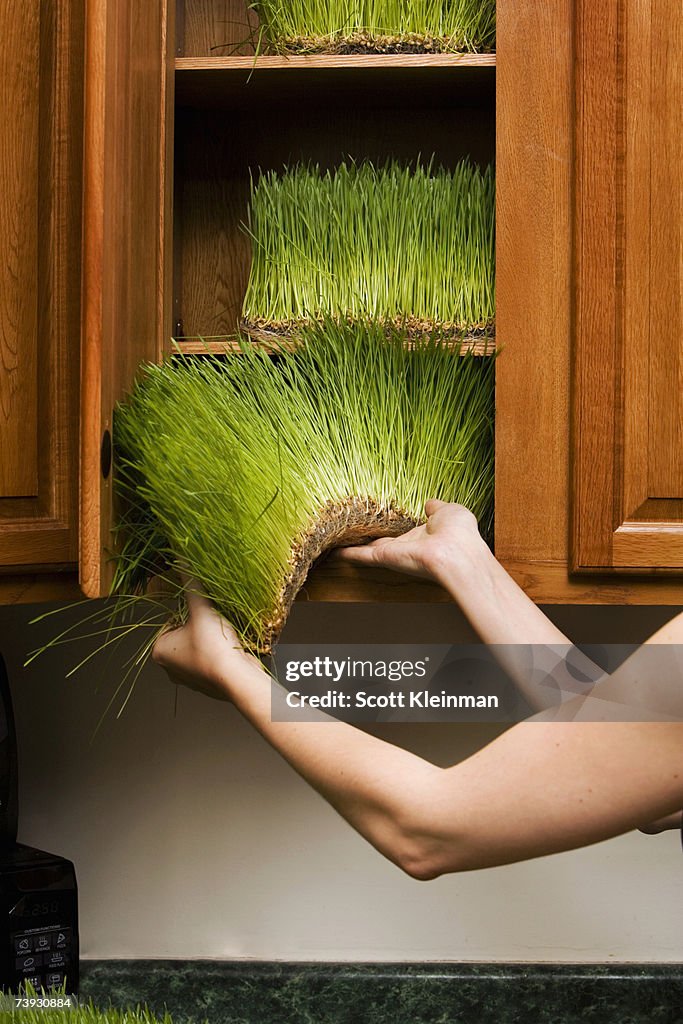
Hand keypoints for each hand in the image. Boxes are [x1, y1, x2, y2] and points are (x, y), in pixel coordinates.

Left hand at [152, 577, 258, 700]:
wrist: (237, 677)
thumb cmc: (214, 646)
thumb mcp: (201, 608)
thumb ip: (191, 583)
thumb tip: (181, 558)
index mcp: (159, 651)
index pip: (172, 620)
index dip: (190, 612)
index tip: (202, 611)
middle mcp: (170, 668)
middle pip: (186, 633)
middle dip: (200, 625)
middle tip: (213, 621)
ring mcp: (189, 678)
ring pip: (199, 646)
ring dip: (211, 638)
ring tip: (222, 634)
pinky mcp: (207, 683)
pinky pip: (211, 660)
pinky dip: (220, 652)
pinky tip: (229, 647)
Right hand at [334, 499, 482, 582]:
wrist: (456, 553)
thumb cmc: (459, 533)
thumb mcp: (450, 511)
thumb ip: (437, 508)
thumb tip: (430, 503)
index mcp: (424, 536)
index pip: (405, 532)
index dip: (394, 528)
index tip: (383, 524)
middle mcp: (408, 547)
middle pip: (383, 543)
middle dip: (370, 539)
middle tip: (355, 533)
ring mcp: (395, 553)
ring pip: (369, 550)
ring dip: (354, 546)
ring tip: (338, 540)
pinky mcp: (384, 558)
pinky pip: (362, 555)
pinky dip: (348, 554)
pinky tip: (335, 552)